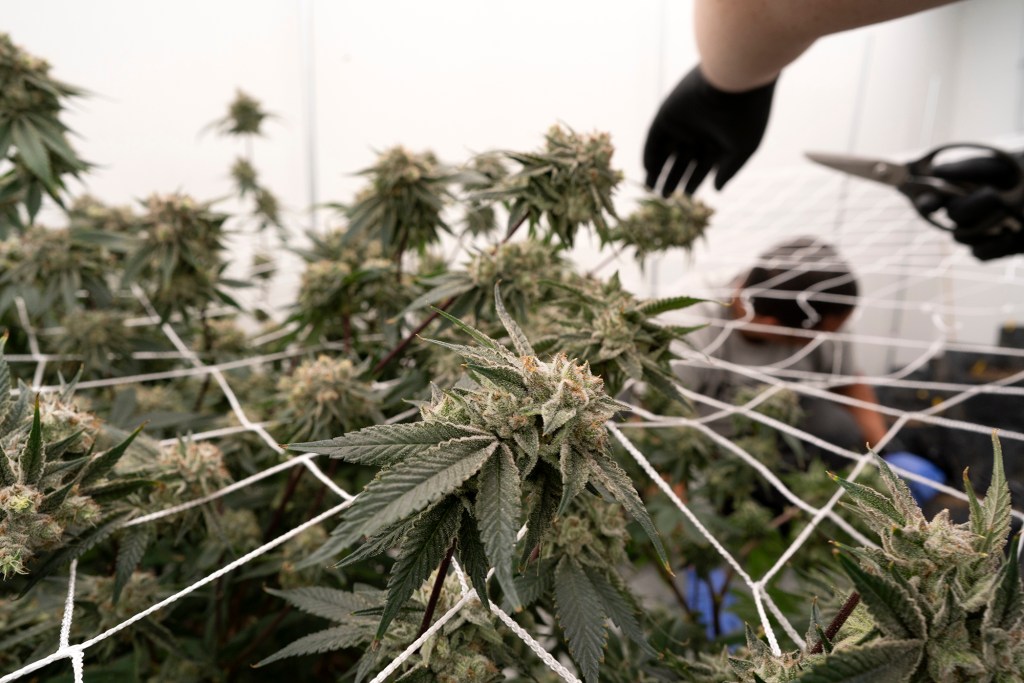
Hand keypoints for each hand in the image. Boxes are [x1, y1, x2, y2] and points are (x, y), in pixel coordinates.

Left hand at [644, 64, 775, 195]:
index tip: (686, 198)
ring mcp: (683, 123)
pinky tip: (648, 171)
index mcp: (719, 140)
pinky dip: (650, 154)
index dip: (693, 182)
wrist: (735, 78)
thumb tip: (715, 190)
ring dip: (658, 171)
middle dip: (673, 180)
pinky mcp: (667, 114)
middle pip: (682, 162)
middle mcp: (700, 132)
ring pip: (666, 152)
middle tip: (664, 198)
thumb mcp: (743, 149)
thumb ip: (729, 171)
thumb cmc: (747, 115)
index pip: (703, 166)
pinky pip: (654, 138)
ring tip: (652, 191)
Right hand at [929, 152, 1023, 260]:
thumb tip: (936, 172)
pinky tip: (1011, 235)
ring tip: (1009, 211)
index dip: (926, 202)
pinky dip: (994, 247)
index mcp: (958, 189)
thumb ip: (969, 169)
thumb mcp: (999, 167)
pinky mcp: (991, 248)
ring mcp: (976, 232)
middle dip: (970, 207)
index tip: (930, 203)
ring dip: (984, 225)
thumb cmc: (1019, 173)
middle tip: (994, 195)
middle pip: (953, 216)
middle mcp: (963, 211)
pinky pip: (979, 254)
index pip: (932, 198)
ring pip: (961, 237)